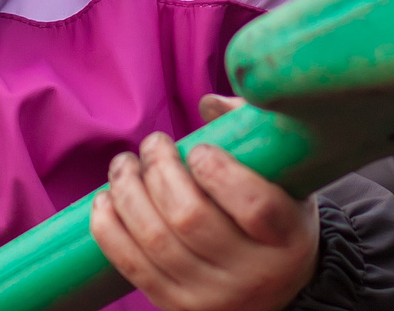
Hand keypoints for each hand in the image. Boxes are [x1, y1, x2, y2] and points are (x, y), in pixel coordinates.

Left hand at [89, 95, 318, 310]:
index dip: (219, 171)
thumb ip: (254, 131)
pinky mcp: (176, 306)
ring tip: (124, 165)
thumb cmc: (277, 221)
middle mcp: (251, 275)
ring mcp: (210, 296)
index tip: (200, 149)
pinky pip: (131, 266)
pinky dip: (109, 228)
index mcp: (286, 239)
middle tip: (153, 143)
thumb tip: (209, 102)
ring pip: (155, 240)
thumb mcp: (286, 179)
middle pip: (191, 219)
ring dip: (128, 192)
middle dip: (160, 170)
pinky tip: (106, 199)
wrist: (276, 292)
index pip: (255, 206)